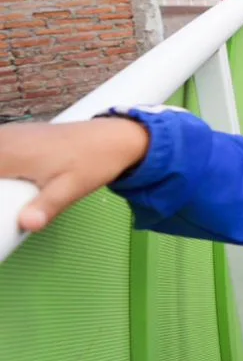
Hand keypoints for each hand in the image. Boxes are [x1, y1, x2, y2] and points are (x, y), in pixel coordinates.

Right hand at [0, 118, 151, 232]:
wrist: (114, 138)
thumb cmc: (93, 161)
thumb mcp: (71, 189)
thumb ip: (46, 207)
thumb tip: (28, 224)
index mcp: (9, 152)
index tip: (7, 202)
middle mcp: (3, 139)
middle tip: (12, 203)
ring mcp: (7, 135)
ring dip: (0, 180)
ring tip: (13, 197)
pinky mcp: (13, 137)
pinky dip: (0, 168)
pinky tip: (10, 186)